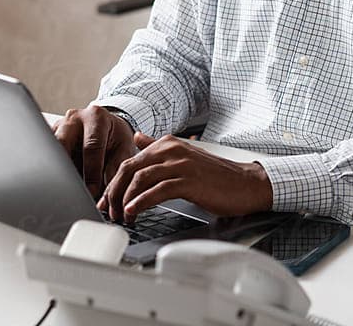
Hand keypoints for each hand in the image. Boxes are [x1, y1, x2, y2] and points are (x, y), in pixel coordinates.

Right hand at [52, 105, 137, 198]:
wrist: (107, 128)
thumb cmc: (116, 138)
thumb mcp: (123, 150)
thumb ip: (115, 169)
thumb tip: (105, 194)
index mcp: (96, 117)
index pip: (91, 147)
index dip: (92, 172)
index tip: (92, 192)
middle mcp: (74, 118)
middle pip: (63, 145)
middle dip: (67, 172)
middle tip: (73, 193)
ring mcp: (58, 127)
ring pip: (49, 152)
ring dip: (55, 173)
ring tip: (64, 193)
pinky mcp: (47, 138)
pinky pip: (43, 156)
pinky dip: (50, 172)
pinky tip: (58, 186)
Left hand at [98, 132, 272, 222]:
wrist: (245, 184)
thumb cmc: (216, 176)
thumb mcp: (184, 155)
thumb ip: (159, 147)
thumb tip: (139, 137)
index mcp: (168, 144)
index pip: (130, 160)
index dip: (113, 181)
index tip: (106, 199)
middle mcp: (172, 150)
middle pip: (129, 168)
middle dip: (113, 191)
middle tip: (107, 210)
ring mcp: (181, 165)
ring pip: (139, 179)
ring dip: (125, 199)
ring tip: (120, 215)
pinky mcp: (189, 181)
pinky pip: (157, 190)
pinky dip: (141, 202)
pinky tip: (134, 212)